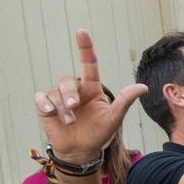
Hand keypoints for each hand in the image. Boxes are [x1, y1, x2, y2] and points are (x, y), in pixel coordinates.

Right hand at [35, 28, 147, 162]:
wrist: (81, 151)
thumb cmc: (99, 133)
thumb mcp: (114, 118)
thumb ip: (125, 102)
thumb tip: (143, 87)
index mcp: (92, 88)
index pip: (89, 64)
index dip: (85, 47)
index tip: (82, 32)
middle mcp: (75, 90)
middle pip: (67, 80)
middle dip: (70, 93)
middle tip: (75, 107)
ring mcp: (59, 98)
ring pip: (55, 91)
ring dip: (62, 107)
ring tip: (69, 121)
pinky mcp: (46, 107)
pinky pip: (41, 97)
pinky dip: (44, 103)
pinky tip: (50, 111)